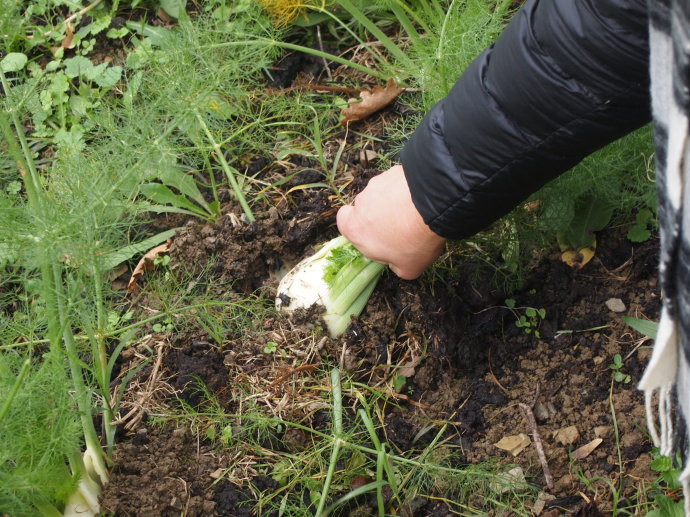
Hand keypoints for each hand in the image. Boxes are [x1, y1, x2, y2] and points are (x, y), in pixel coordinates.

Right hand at [337, 164, 445, 279]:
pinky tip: (422, 199)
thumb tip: (398, 263)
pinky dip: (406, 189)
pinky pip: (397, 182)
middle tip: (401, 225)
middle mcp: (360, 203)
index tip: (377, 236)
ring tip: (416, 212)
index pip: (344, 222)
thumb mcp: (407, 269)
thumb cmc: (413, 241)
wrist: (432, 207)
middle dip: (379, 215)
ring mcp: (377, 184)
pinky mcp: (394, 171)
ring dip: (394, 201)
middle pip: (364, 207)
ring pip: (382, 193)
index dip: (359, 228)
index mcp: (354, 228)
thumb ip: (396, 267)